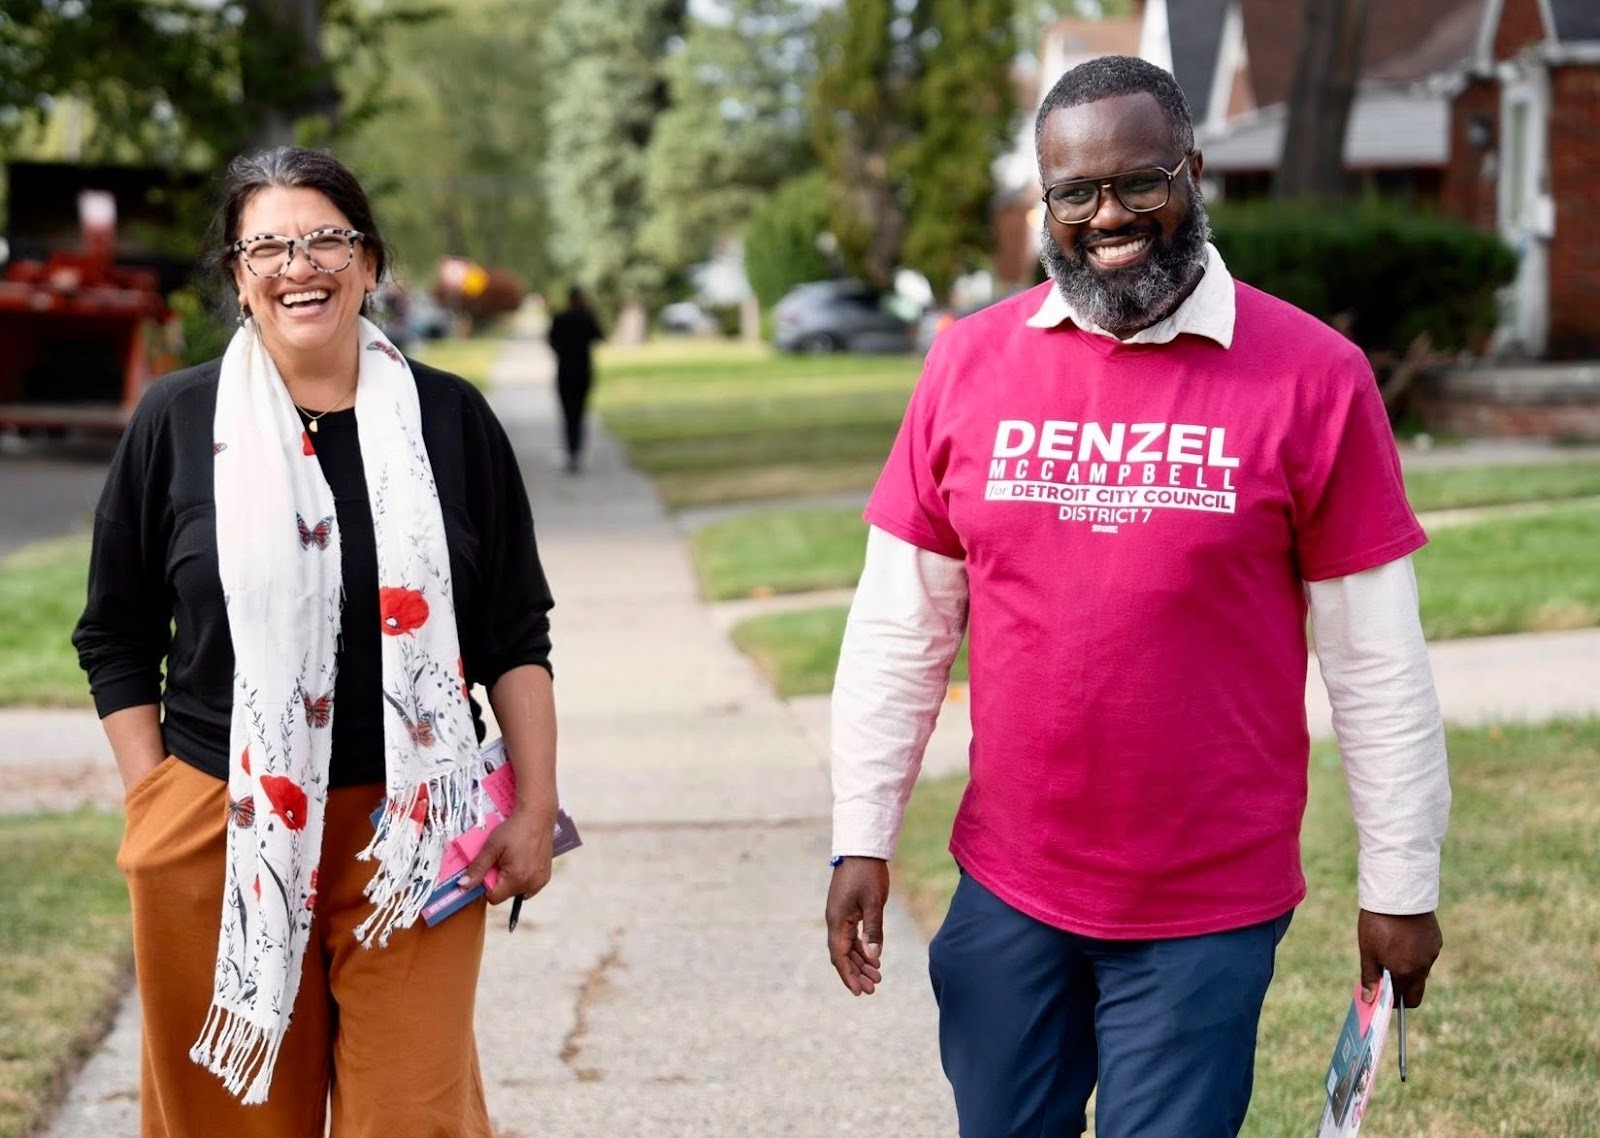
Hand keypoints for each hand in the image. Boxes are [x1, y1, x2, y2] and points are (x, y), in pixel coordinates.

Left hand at [456, 806, 554, 904]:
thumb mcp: (492, 847)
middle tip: (500, 861)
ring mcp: (540, 881)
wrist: (537, 816)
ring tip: (512, 860)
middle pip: (505, 894)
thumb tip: (463, 885)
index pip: (493, 897)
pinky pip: (529, 886)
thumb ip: (477, 868)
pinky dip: (523, 878)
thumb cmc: (515, 829)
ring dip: (511, 881)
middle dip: (499, 881)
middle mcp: (531, 884)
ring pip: (517, 891)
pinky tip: (523, 862)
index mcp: (516, 878)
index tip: (488, 870)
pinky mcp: (546, 877)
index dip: (486, 885)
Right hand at [825, 856, 888, 995]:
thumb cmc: (867, 874)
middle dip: (857, 972)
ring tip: (877, 976)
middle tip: (873, 988)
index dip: (849, 975)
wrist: (861, 849)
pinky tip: (874, 958)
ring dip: (860, 962)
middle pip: (843, 954)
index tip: (860, 991)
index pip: (839, 956)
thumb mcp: (874, 903)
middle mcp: (835, 921)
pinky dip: (862, 948)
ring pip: (848, 946)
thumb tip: (874, 957)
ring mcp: (840, 915)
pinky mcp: (848, 910)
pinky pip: (852, 936)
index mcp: (837, 921)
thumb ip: (873, 931)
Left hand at [1358, 909, 1442, 1008]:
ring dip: (1409, 971)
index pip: (1402, 998)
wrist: (1398, 893)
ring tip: (1392, 952)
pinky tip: (1404, 940)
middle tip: (1386, 980)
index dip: (1389, 999)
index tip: (1380, 993)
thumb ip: (1370, 977)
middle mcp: (1424, 967)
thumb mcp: (1368, 951)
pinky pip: (1427, 956)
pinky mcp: (1436, 941)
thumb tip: (1368, 1000)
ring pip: (1422, 972)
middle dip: (1403, 992)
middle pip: (1416, 991)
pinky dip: (1416, 956)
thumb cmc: (1379, 923)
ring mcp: (1432, 954)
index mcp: (1406, 972)